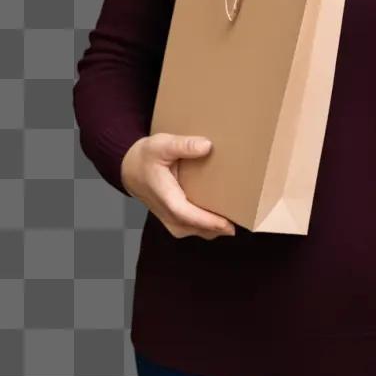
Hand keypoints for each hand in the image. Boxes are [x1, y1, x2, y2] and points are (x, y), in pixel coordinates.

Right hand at [121, 134, 237, 239]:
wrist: (130, 169)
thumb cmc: (146, 157)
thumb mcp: (162, 144)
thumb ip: (183, 145)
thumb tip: (206, 145)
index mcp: (165, 197)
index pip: (187, 215)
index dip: (208, 221)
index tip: (228, 224)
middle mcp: (168, 213)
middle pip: (196, 228)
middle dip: (218, 228)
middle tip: (244, 219)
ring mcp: (171, 219)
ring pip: (196, 231)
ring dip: (215, 229)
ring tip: (238, 218)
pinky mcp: (175, 219)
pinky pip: (194, 228)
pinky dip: (209, 226)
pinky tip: (223, 217)